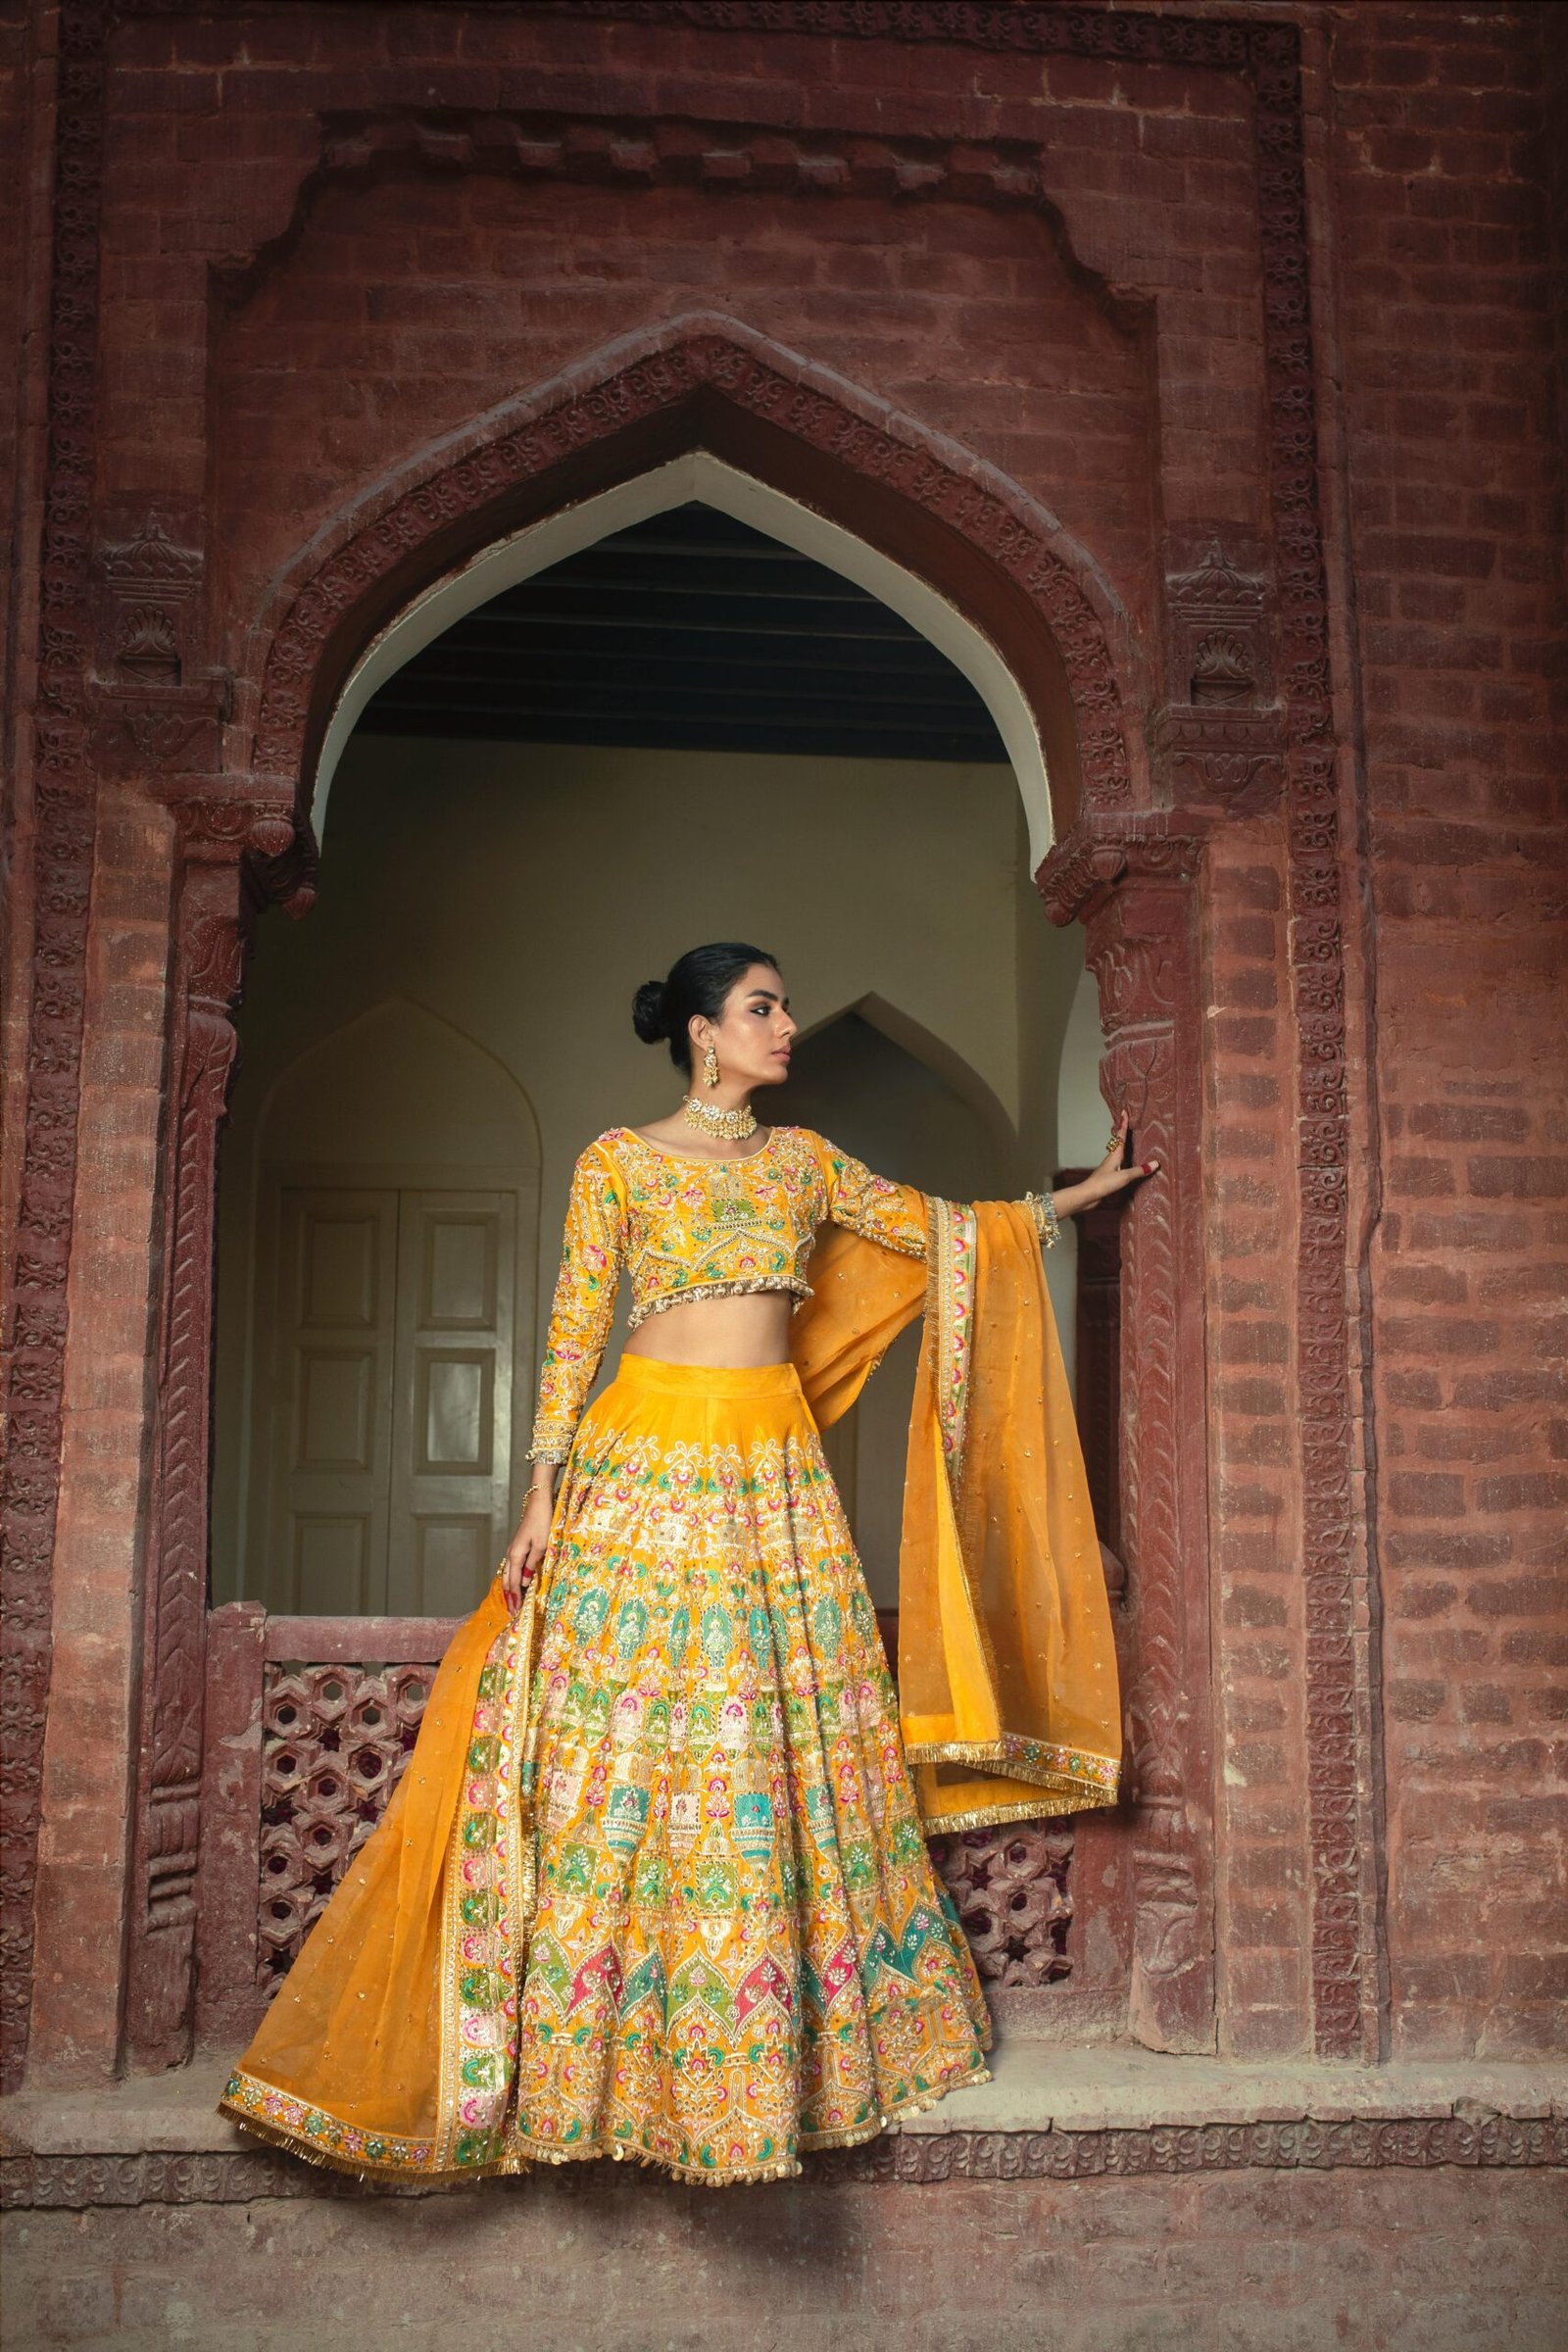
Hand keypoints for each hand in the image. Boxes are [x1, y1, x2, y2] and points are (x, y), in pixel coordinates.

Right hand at [501, 1477, 555, 1611]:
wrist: (538, 1503)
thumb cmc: (543, 1523)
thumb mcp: (541, 1546)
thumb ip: (532, 1565)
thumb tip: (523, 1582)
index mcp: (515, 1555)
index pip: (513, 1583)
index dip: (515, 1599)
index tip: (516, 1613)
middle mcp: (511, 1554)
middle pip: (507, 1580)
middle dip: (510, 1597)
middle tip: (513, 1613)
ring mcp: (513, 1549)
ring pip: (508, 1574)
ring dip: (510, 1589)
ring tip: (513, 1602)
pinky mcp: (518, 1546)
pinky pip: (512, 1567)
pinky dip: (513, 1579)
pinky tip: (517, 1583)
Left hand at [1053, 1114, 1161, 1217]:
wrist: (1088, 1195)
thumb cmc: (1103, 1183)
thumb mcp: (1124, 1176)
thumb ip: (1139, 1170)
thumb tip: (1155, 1164)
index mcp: (1115, 1155)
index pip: (1121, 1136)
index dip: (1123, 1124)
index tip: (1124, 1112)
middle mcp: (1112, 1158)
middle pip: (1118, 1141)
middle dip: (1123, 1131)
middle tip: (1127, 1121)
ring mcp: (1110, 1166)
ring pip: (1118, 1151)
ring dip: (1123, 1143)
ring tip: (1129, 1137)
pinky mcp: (1110, 1175)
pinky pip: (1119, 1161)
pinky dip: (1124, 1156)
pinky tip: (1127, 1161)